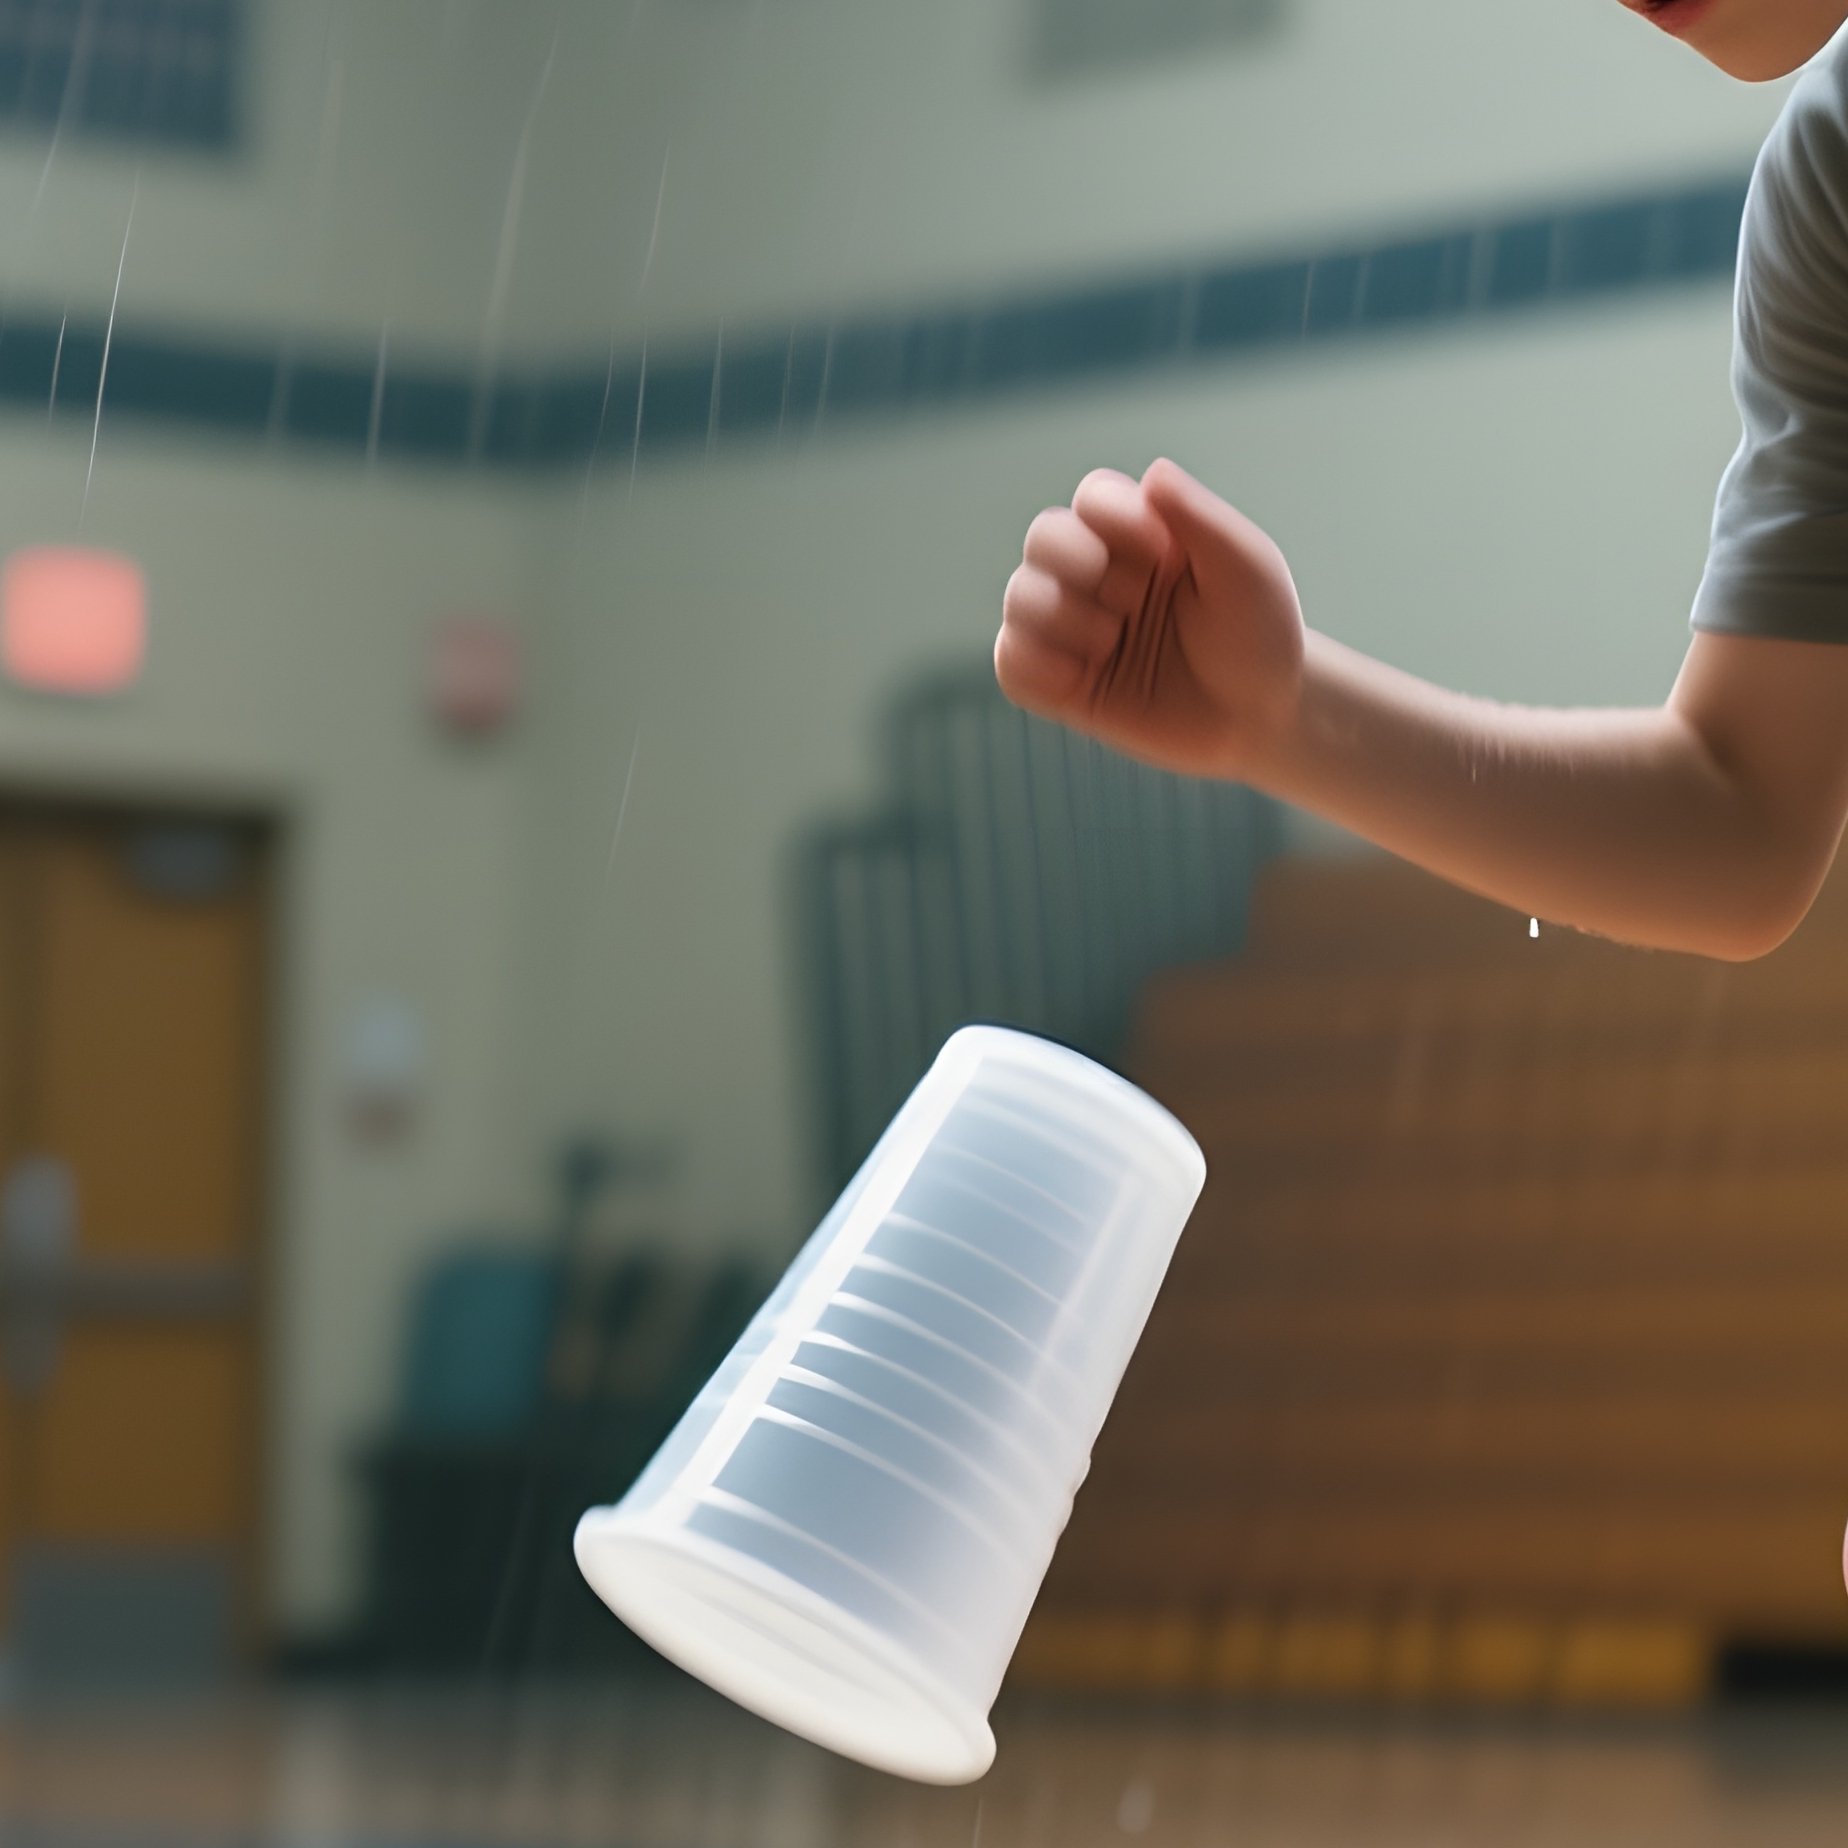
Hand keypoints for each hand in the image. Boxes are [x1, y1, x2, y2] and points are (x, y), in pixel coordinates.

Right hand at [996, 457, 1306, 780]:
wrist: (1261, 721)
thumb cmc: (1259, 638)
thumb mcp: (1247, 569)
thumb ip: (1201, 518)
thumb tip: (1153, 473)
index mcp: (1144, 537)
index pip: (1093, 498)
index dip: (1112, 516)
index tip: (1161, 551)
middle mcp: (1103, 577)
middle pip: (1044, 537)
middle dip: (1077, 562)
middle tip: (1129, 602)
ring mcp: (1079, 632)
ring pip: (1020, 597)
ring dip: (1061, 617)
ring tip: (1111, 644)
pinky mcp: (1063, 687)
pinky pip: (1011, 665)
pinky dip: (1035, 666)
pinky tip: (1080, 677)